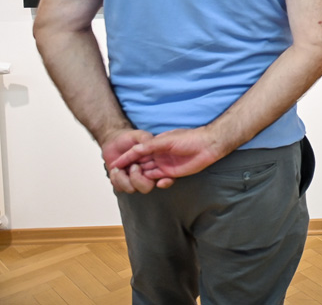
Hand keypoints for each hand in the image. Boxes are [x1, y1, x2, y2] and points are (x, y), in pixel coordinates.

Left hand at [101, 128, 172, 193]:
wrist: (114, 141)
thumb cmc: (129, 137)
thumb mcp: (139, 135)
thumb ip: (146, 138)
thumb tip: (151, 143)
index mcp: (156, 164)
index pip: (167, 177)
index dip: (166, 182)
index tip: (159, 182)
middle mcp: (147, 174)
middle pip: (147, 187)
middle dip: (138, 180)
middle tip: (133, 166)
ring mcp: (134, 179)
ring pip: (132, 189)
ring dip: (123, 179)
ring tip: (118, 168)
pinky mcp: (123, 182)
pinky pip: (120, 188)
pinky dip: (116, 179)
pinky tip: (114, 169)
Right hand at [111, 127, 229, 180]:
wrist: (208, 145)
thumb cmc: (190, 138)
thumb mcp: (167, 140)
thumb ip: (150, 146)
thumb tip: (134, 150)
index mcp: (155, 145)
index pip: (136, 153)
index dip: (125, 158)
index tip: (113, 164)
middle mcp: (158, 155)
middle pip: (139, 164)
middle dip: (129, 170)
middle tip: (121, 176)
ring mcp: (164, 164)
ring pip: (147, 173)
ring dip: (140, 177)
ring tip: (135, 181)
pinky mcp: (171, 173)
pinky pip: (159, 180)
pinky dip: (156, 183)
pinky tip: (157, 183)